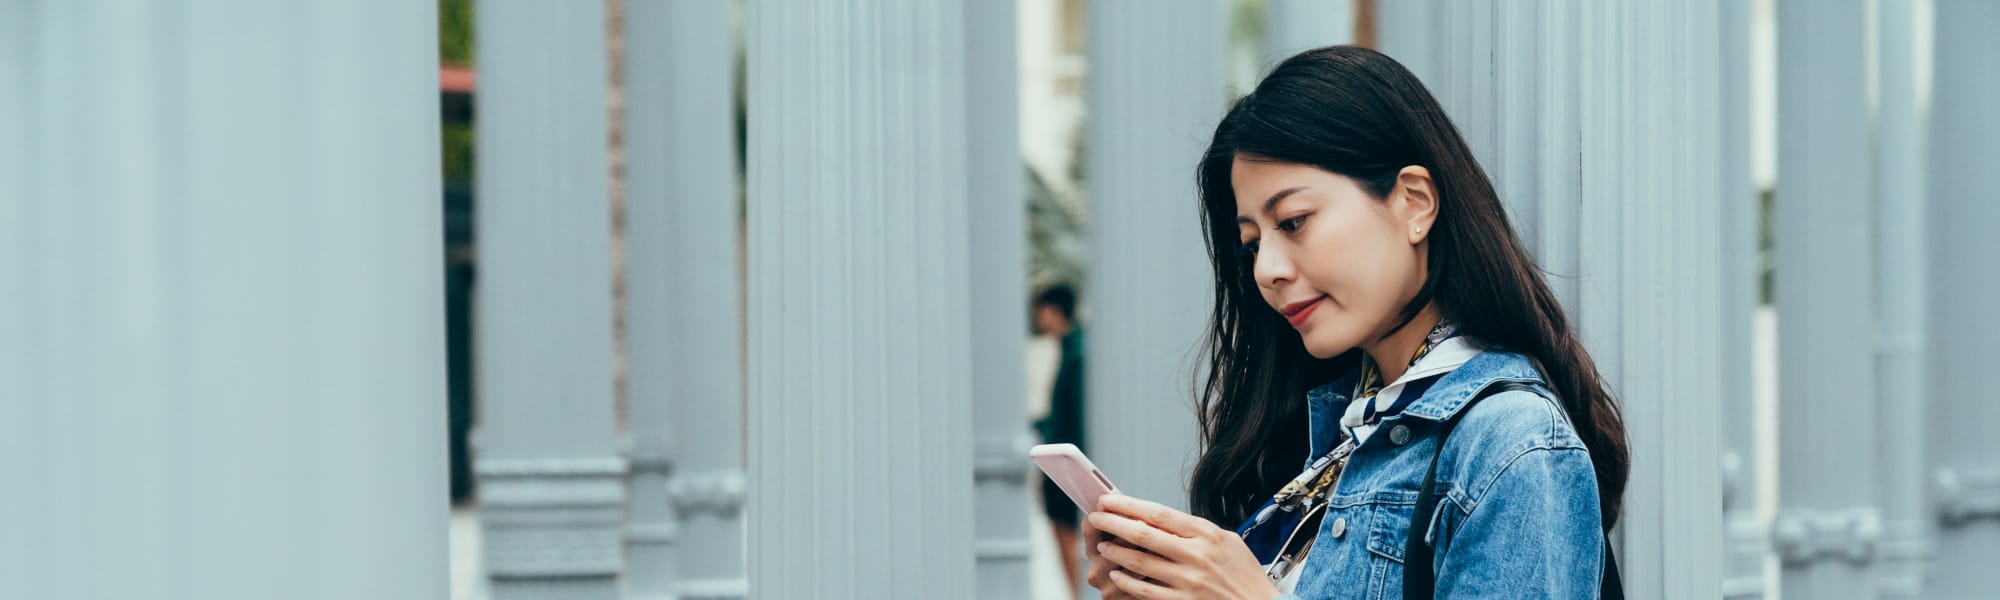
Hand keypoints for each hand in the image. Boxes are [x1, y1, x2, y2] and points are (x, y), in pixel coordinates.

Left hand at [1084, 494, 1280, 599]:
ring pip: (1139, 562)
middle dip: (1113, 523)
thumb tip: (1160, 518)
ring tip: (1103, 545)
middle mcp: (1196, 555)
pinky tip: (1117, 575)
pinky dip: (1127, 581)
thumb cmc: (1244, 574)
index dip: (1127, 504)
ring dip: (1115, 552)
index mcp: (1206, 533)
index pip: (1157, 513)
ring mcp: (1188, 580)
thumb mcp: (1227, 541)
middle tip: (1096, 517)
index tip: (1108, 499)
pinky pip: (1145, 591)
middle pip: (1143, 534)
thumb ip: (1195, 530)